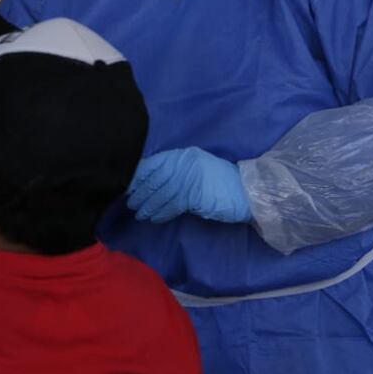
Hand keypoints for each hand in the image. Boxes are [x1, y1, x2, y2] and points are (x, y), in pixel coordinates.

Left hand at [126, 147, 251, 223]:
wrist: (245, 192)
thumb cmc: (219, 183)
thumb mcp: (196, 170)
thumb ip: (176, 172)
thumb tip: (151, 184)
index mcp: (184, 155)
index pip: (155, 163)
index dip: (139, 175)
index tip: (127, 185)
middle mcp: (185, 163)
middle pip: (155, 179)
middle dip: (140, 192)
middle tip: (129, 202)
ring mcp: (190, 178)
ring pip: (161, 193)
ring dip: (148, 205)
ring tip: (139, 213)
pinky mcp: (195, 195)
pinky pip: (173, 205)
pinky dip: (161, 213)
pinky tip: (154, 218)